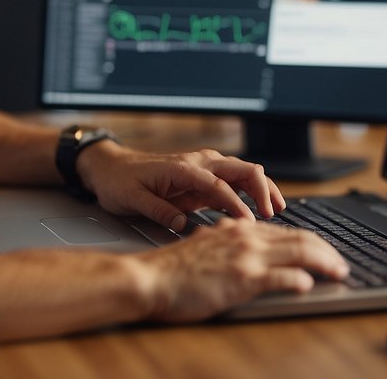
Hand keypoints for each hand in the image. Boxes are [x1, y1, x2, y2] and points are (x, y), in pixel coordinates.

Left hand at [77, 142, 285, 232]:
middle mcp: (198, 163)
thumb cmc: (119, 181)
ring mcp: (202, 169)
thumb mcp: (132, 199)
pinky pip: (233, 183)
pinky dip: (250, 193)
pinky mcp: (202, 179)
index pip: (219, 185)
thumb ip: (158, 210)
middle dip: (262, 189)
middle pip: (242, 169)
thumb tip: (181, 224)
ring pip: (242, 173)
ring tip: (276, 210)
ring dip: (261, 189)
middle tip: (272, 213)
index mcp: (183, 168)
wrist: (109, 167)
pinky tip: (259, 208)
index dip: (237, 204)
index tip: (249, 223)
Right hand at [137, 219, 348, 322]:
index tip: (326, 253)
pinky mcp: (242, 278)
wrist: (150, 278)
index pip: (287, 231)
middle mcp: (246, 237)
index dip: (312, 242)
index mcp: (238, 229)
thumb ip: (229, 245)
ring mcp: (245, 256)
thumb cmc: (173, 269)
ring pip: (299, 253)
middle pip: (301, 239)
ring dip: (324, 263)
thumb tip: (248, 253)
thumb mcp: (207, 248)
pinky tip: (310, 285)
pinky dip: (299, 280)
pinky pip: (281, 277)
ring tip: (338, 273)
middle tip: (341, 265)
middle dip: (327, 251)